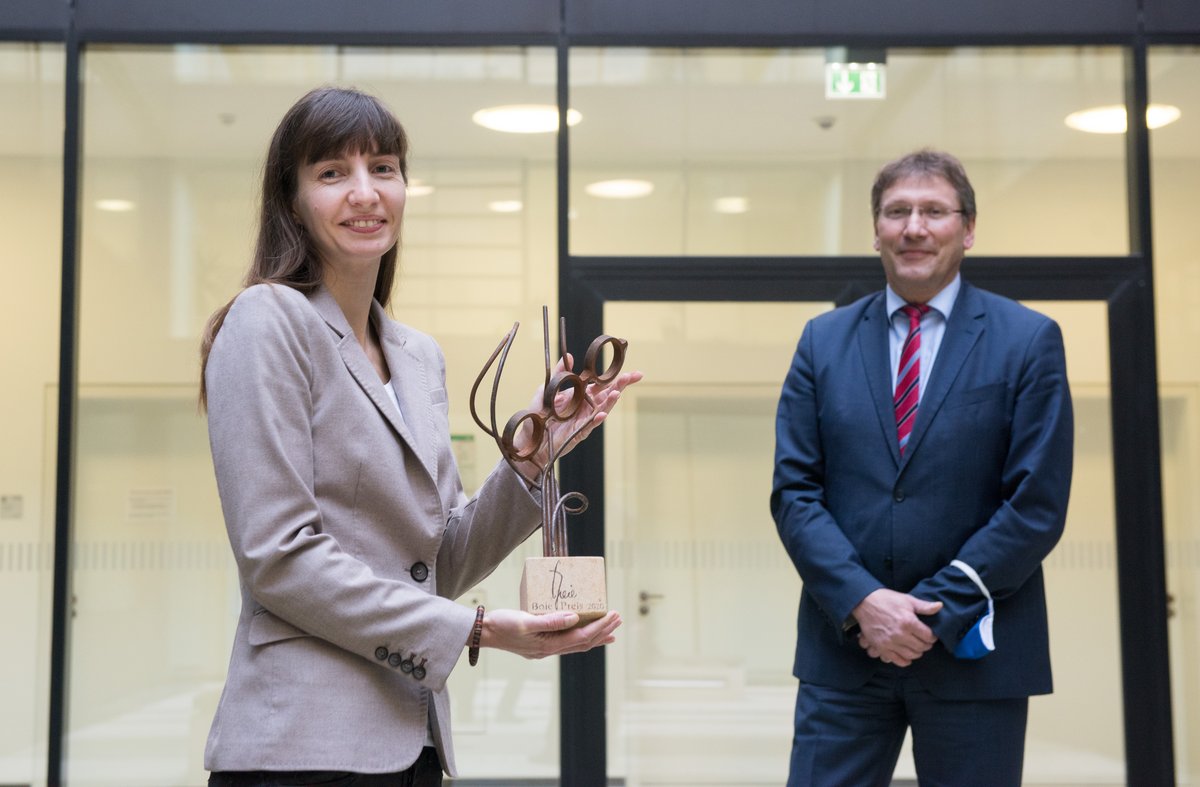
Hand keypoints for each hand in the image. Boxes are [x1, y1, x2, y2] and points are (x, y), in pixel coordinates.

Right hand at [477, 609, 621, 659]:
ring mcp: (545, 649)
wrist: (483, 633)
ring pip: (577, 645)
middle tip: (618, 620)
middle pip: (583, 643)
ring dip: (595, 636)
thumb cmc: (502, 624)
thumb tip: (575, 617)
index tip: (613, 615)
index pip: (582, 637)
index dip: (600, 627)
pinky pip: (567, 642)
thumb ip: (550, 620)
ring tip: (611, 631)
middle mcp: (549, 650)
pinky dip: (580, 637)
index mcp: (548, 645)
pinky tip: (582, 631)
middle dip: (602, 631)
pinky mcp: (540, 644)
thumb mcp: (526, 621)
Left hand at [510, 354, 642, 469]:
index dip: (615, 377)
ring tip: (617, 392)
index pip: (601, 383)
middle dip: (620, 385)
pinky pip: (590, 425)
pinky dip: (596, 419)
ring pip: (602, 408)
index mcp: (580, 394)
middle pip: (607, 393)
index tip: (629, 371)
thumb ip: (560, 373)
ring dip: (610, 401)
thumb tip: (570, 356)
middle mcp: (586, 405)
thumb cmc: (538, 414)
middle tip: (633, 376)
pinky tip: (603, 413)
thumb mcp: (547, 389)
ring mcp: (584, 419)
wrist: (531, 437)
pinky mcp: (579, 432)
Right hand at [852, 589, 941, 666]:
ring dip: (916, 652)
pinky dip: (905, 660)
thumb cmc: (886, 600)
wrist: (864, 603)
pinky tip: (906, 655)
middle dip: (926, 645)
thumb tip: (939, 606)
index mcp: (908, 622)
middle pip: (921, 647)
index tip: (930, 635)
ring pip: (911, 655)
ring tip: (915, 647)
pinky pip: (898, 661)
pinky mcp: (881, 648)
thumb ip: (924, 606)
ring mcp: (890, 643)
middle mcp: (900, 634)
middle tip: (924, 641)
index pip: (928, 637)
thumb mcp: (907, 599)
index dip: (932, 636)